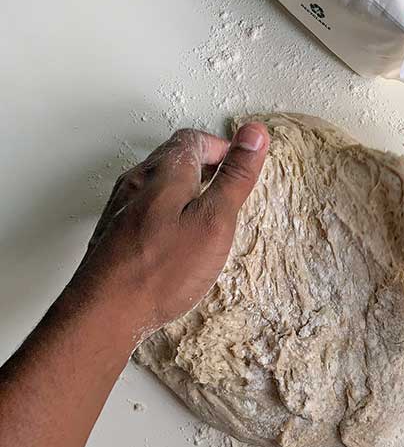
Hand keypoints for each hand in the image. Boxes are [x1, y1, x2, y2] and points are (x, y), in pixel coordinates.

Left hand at [62, 124, 269, 349]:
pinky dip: (168, 209)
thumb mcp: (214, 220)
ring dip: (185, 187)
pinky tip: (178, 236)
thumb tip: (254, 134)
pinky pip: (145, 206)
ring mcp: (121, 207)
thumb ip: (234, 176)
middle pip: (173, 157)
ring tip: (207, 210)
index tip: (240, 163)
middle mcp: (137, 182)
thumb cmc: (163, 268)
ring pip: (157, 182)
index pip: (194, 139)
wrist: (105, 312)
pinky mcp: (113, 232)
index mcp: (164, 172)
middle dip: (204, 164)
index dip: (221, 147)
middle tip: (228, 183)